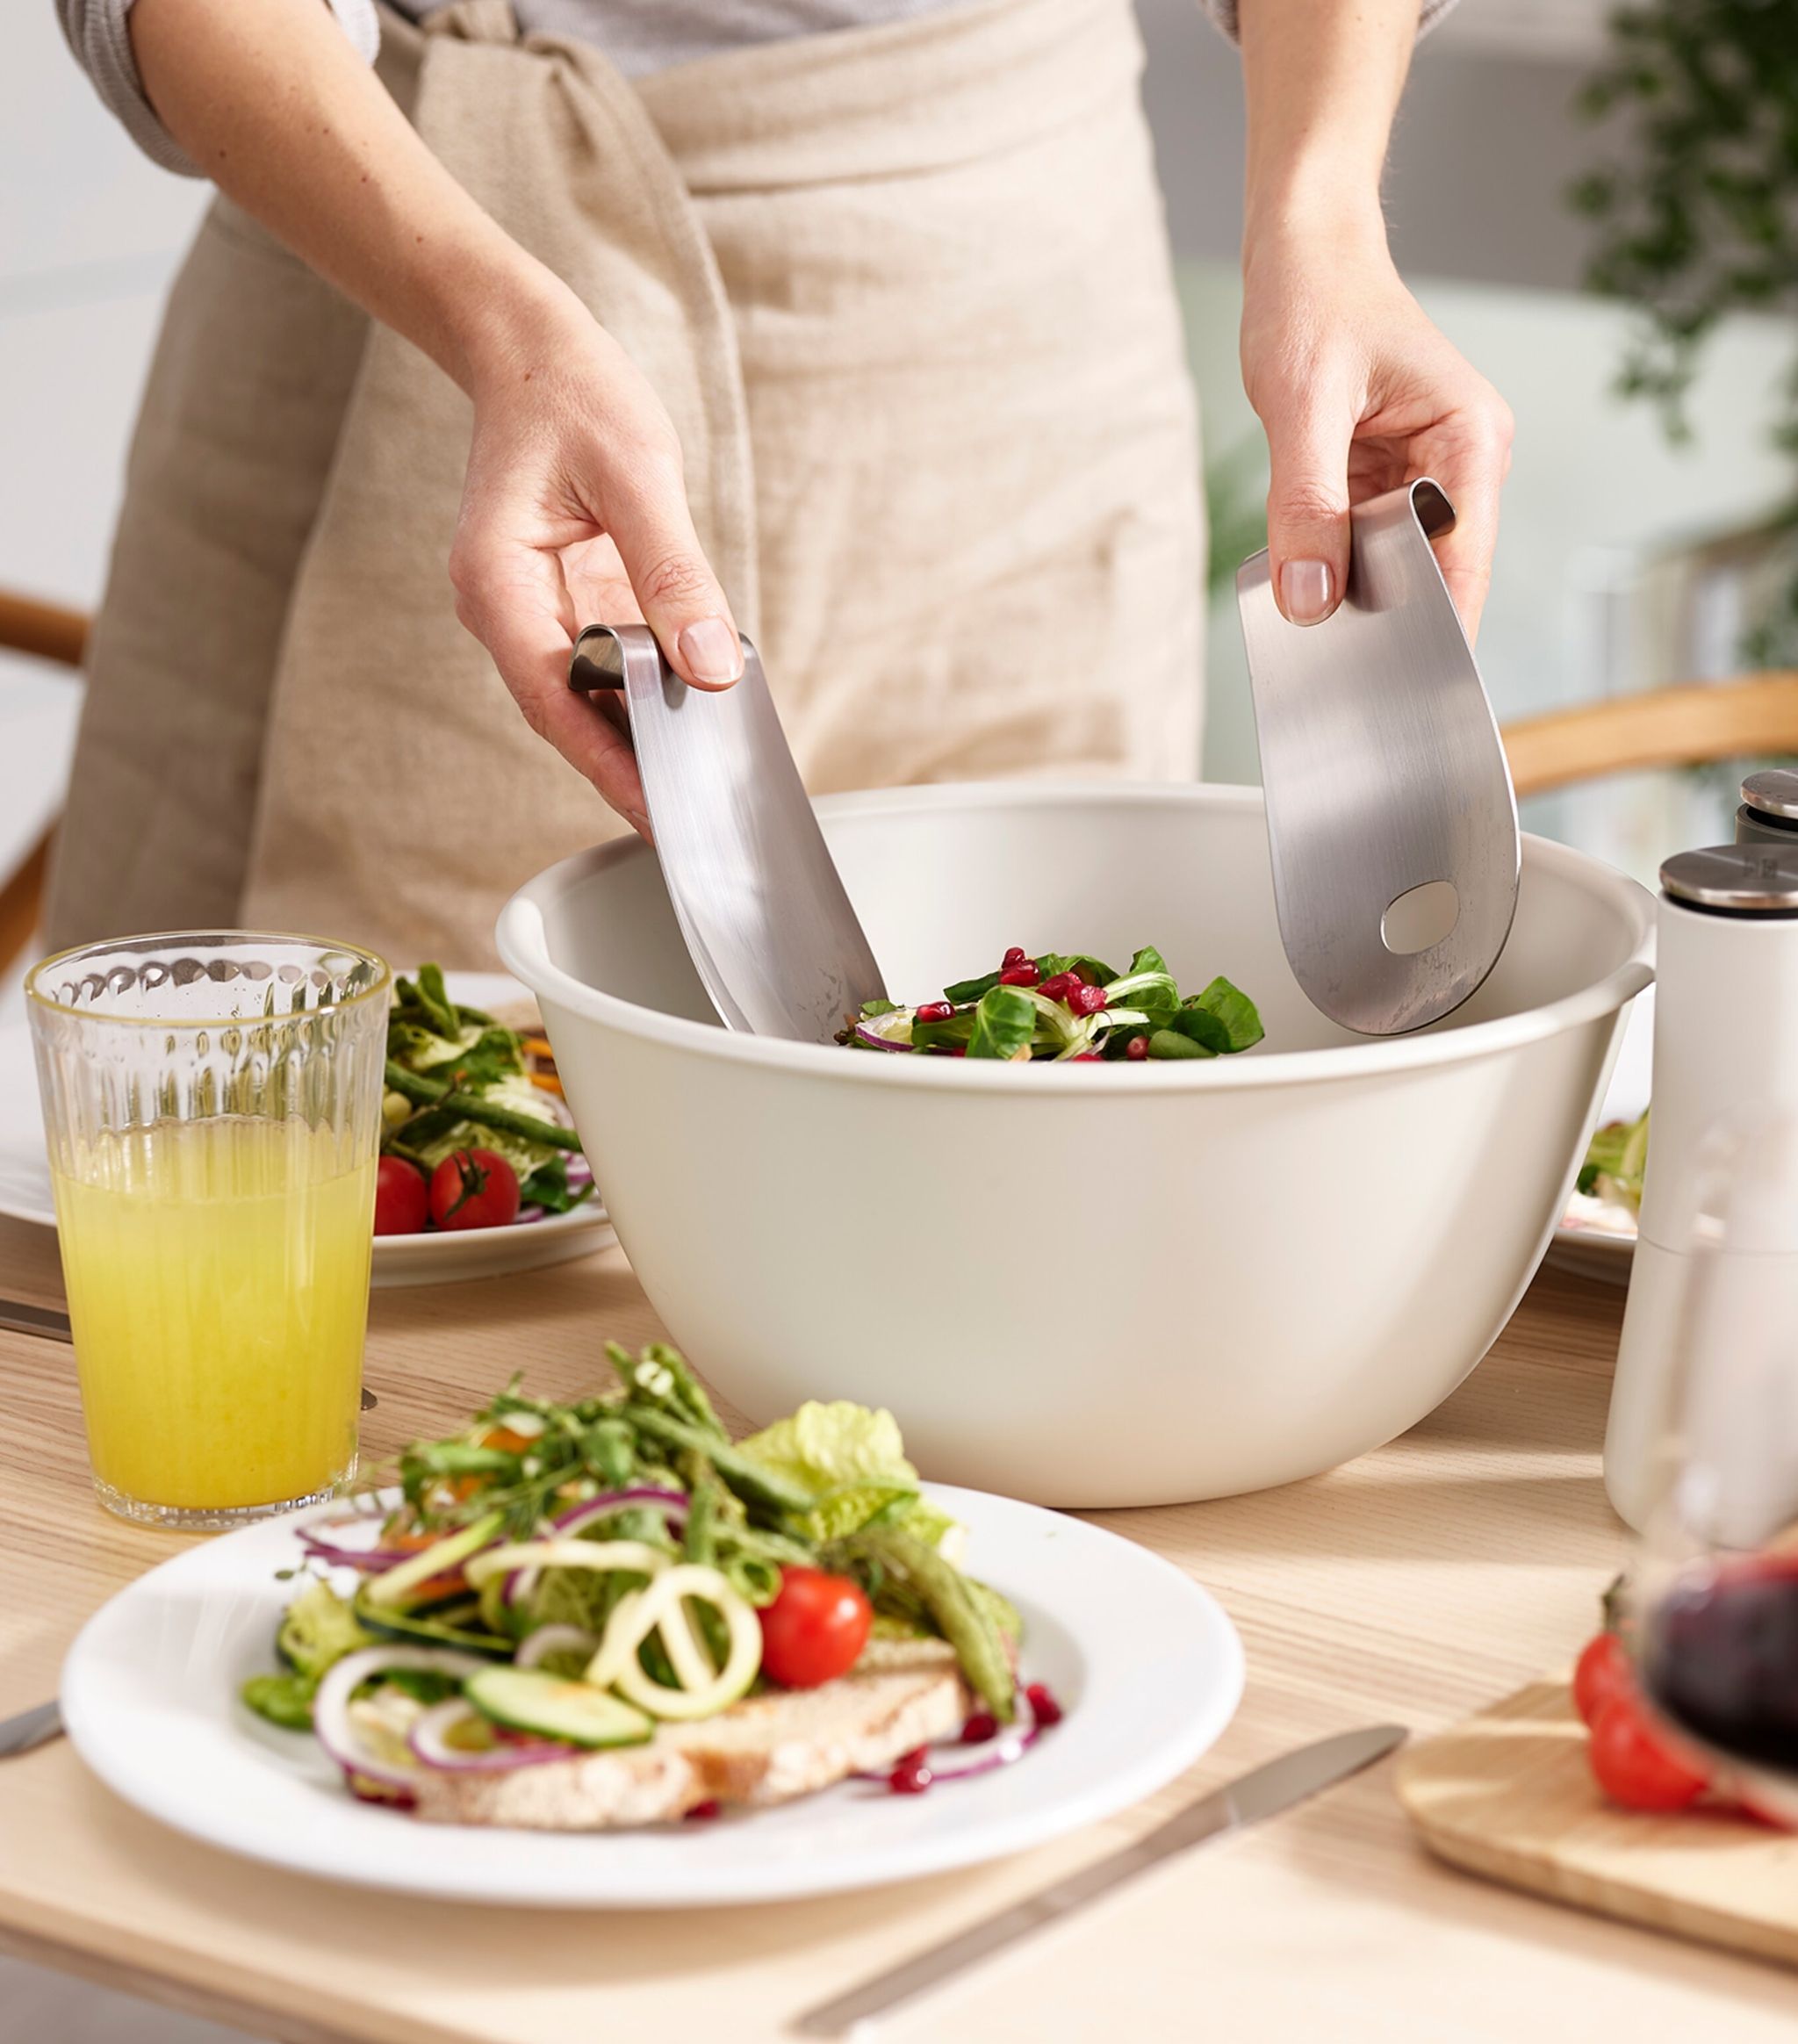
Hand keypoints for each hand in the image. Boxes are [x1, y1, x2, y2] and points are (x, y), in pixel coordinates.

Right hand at [448, 287, 742, 829]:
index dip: (608, 763)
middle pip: (567, 714)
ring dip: (642, 733)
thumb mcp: (637, 474)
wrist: (531, 351)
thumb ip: (674, 575)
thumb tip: (711, 665)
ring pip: (587, 697)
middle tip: (696, 815)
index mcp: (497, 583)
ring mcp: (532, 611)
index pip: (553, 700)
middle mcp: (503, 609)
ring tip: (706, 777)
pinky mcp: (565, 604)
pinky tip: (696, 711)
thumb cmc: (571, 395)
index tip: (658, 810)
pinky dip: (648, 691)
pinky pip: (606, 665)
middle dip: (629, 765)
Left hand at [1240, 221, 1512, 638]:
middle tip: (1329, 664)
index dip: (1433, 632)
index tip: (1399, 690)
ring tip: (1306, 610)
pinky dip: (1330, 562)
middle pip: (1431, 575)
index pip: (1464, 564)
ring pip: (1390, 565)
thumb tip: (1308, 600)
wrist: (1302, 253)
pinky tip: (1300, 575)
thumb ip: (1306, 506)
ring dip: (1348, 586)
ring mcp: (1425, 475)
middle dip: (1382, 614)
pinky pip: (1360, 543)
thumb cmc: (1315, 301)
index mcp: (1471, 440)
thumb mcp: (1302, 406)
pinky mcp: (1385, 481)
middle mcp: (1462, 464)